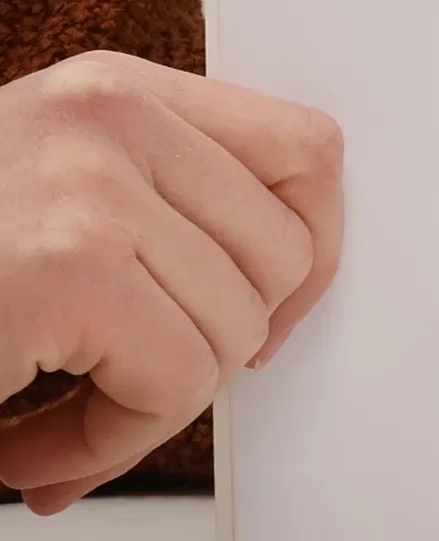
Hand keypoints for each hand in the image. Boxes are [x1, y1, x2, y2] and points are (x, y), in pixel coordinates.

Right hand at [0, 52, 342, 514]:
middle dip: (210, 354)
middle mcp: (106, 116)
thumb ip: (159, 210)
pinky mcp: (63, 269)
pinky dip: (110, 447)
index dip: (307, 254)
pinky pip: (175, 385)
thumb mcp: (54, 197)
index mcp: (112, 91)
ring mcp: (85, 185)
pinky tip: (27, 450)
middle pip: (281, 258)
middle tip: (116, 388)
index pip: (309, 150)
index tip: (262, 318)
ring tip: (50, 420)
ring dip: (144, 413)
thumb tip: (293, 283)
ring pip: (232, 335)